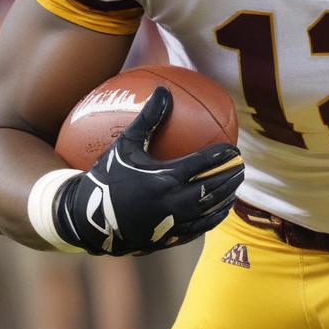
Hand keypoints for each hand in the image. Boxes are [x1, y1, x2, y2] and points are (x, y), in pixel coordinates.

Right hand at [52, 86, 243, 255]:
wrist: (87, 219)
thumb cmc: (105, 177)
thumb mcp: (124, 145)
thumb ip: (148, 119)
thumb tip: (164, 90)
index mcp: (163, 178)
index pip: (202, 165)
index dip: (221, 157)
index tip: (234, 150)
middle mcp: (171, 202)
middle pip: (212, 189)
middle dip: (230, 177)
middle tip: (242, 167)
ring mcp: (171, 223)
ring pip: (209, 211)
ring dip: (226, 197)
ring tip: (236, 187)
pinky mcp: (168, 238)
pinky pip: (198, 228)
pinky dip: (212, 218)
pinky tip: (219, 210)